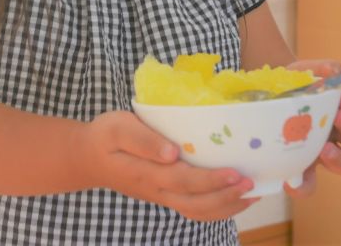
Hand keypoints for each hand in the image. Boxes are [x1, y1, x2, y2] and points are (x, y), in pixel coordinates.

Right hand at [78, 111, 257, 221]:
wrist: (88, 158)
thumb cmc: (104, 137)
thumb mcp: (117, 128)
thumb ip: (143, 140)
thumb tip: (172, 153)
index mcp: (146, 174)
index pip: (184, 181)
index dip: (211, 180)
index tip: (235, 173)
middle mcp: (157, 191)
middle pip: (196, 204)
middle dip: (226, 196)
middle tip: (252, 183)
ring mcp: (162, 197)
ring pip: (197, 211)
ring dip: (227, 206)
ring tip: (253, 193)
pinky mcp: (166, 195)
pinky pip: (194, 208)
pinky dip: (218, 207)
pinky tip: (235, 196)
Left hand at [282, 59, 340, 198]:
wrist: (262, 99)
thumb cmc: (289, 86)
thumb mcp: (301, 72)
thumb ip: (318, 68)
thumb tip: (334, 69)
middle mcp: (337, 133)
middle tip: (338, 118)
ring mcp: (322, 153)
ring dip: (339, 157)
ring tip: (324, 149)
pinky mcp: (302, 169)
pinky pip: (309, 185)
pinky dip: (303, 186)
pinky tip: (290, 181)